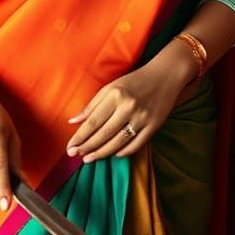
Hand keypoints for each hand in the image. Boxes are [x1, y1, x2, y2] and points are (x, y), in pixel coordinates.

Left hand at [65, 62, 185, 162]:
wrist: (165, 76)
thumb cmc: (134, 81)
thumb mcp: (111, 88)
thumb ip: (92, 105)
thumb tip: (73, 121)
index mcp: (115, 95)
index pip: (93, 121)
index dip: (80, 136)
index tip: (70, 147)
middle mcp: (128, 107)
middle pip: (104, 134)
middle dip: (87, 147)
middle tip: (75, 155)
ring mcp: (142, 118)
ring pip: (118, 142)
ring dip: (102, 153)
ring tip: (89, 158)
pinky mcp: (154, 126)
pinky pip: (136, 144)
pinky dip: (123, 152)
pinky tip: (113, 154)